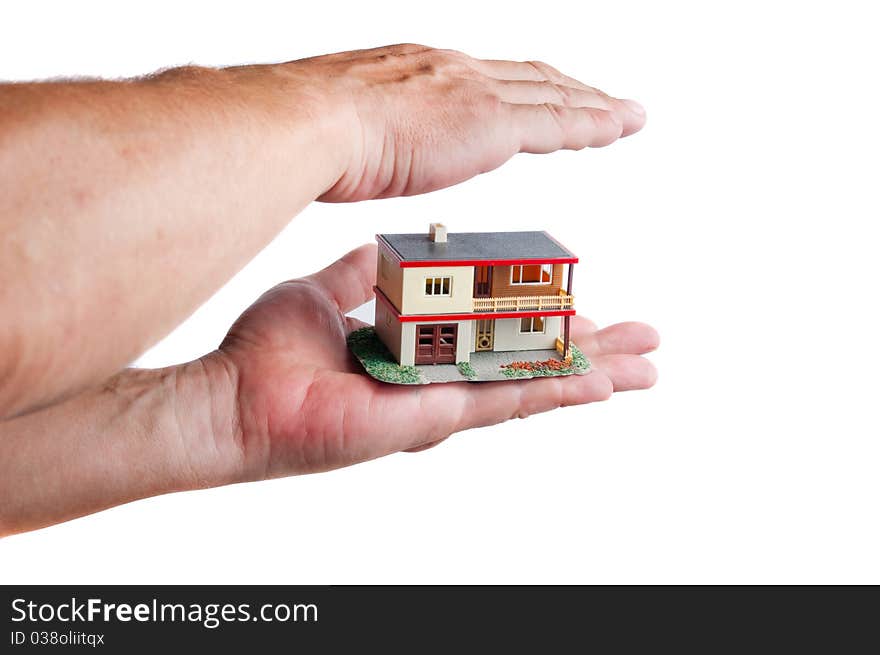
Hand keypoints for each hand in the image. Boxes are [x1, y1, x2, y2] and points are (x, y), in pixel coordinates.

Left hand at [215, 245, 657, 480]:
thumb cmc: (274, 353)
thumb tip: (384, 246)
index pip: (497, 334)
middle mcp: (439, 378)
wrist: (237, 394)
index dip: (543, 322)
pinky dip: (554, 389)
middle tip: (642, 342)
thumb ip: (364, 273)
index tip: (581, 306)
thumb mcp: (328, 292)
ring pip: (532, 383)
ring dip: (591, 372)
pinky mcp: (434, 416)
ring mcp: (441, 400)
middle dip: (590, 351)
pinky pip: (505, 399)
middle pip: (530, 360)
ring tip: (644, 365)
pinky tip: (598, 383)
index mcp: (420, 349)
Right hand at [281, 44, 645, 201]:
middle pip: (531, 79)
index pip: (489, 78)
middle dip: (572, 89)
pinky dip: (592, 125)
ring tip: (626, 114)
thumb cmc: (312, 129)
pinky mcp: (490, 125)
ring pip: (553, 97)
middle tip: (604, 99)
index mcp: (421, 70)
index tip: (543, 93)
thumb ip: (372, 132)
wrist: (311, 121)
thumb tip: (365, 149)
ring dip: (594, 106)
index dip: (523, 86)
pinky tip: (617, 127)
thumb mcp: (348, 122)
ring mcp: (475, 96)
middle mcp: (456, 73)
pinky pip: (556, 123)